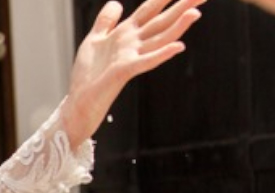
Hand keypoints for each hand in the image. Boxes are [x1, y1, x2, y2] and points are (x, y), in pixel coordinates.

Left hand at [62, 0, 206, 145]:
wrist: (80, 101)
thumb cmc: (87, 74)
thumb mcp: (94, 40)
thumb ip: (106, 21)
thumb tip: (117, 3)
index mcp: (126, 33)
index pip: (150, 10)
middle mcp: (133, 43)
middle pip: (161, 21)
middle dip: (181, 7)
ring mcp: (131, 57)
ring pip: (159, 38)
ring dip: (178, 27)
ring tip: (195, 13)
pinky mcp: (124, 71)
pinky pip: (146, 61)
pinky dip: (161, 54)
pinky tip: (178, 47)